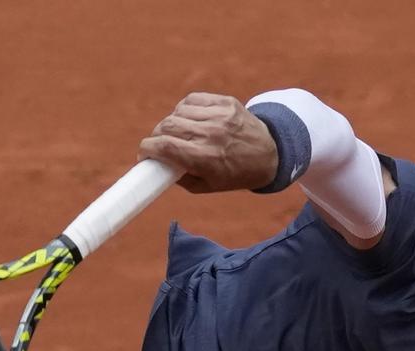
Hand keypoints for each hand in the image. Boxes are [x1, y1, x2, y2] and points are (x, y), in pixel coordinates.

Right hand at [137, 93, 277, 192]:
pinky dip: (184, 109)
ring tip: (177, 133)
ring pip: (178, 112)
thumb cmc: (235, 174)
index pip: (165, 146)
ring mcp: (219, 116)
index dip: (147, 149)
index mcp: (206, 159)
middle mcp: (212, 135)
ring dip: (171, 122)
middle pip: (167, 126)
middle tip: (158, 144)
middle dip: (156, 136)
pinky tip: (189, 119)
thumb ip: (180, 178)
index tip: (144, 154)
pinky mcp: (225, 102)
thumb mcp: (207, 187)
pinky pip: (192, 100)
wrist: (270, 155)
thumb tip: (157, 165)